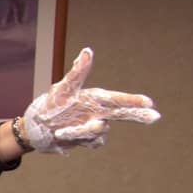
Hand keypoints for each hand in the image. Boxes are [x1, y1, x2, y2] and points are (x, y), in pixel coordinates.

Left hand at [23, 47, 160, 154]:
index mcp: (96, 98)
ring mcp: (95, 126)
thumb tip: (87, 51)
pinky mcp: (89, 139)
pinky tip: (65, 136)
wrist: (38, 127)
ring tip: (61, 130)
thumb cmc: (51, 104)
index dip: (133, 101)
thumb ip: (77, 72)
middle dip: (138, 115)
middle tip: (154, 117)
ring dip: (82, 132)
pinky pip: (94, 142)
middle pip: (123, 114)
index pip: (118, 99)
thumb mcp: (62, 88)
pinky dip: (80, 140)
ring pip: (101, 131)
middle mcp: (99, 111)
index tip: (149, 103)